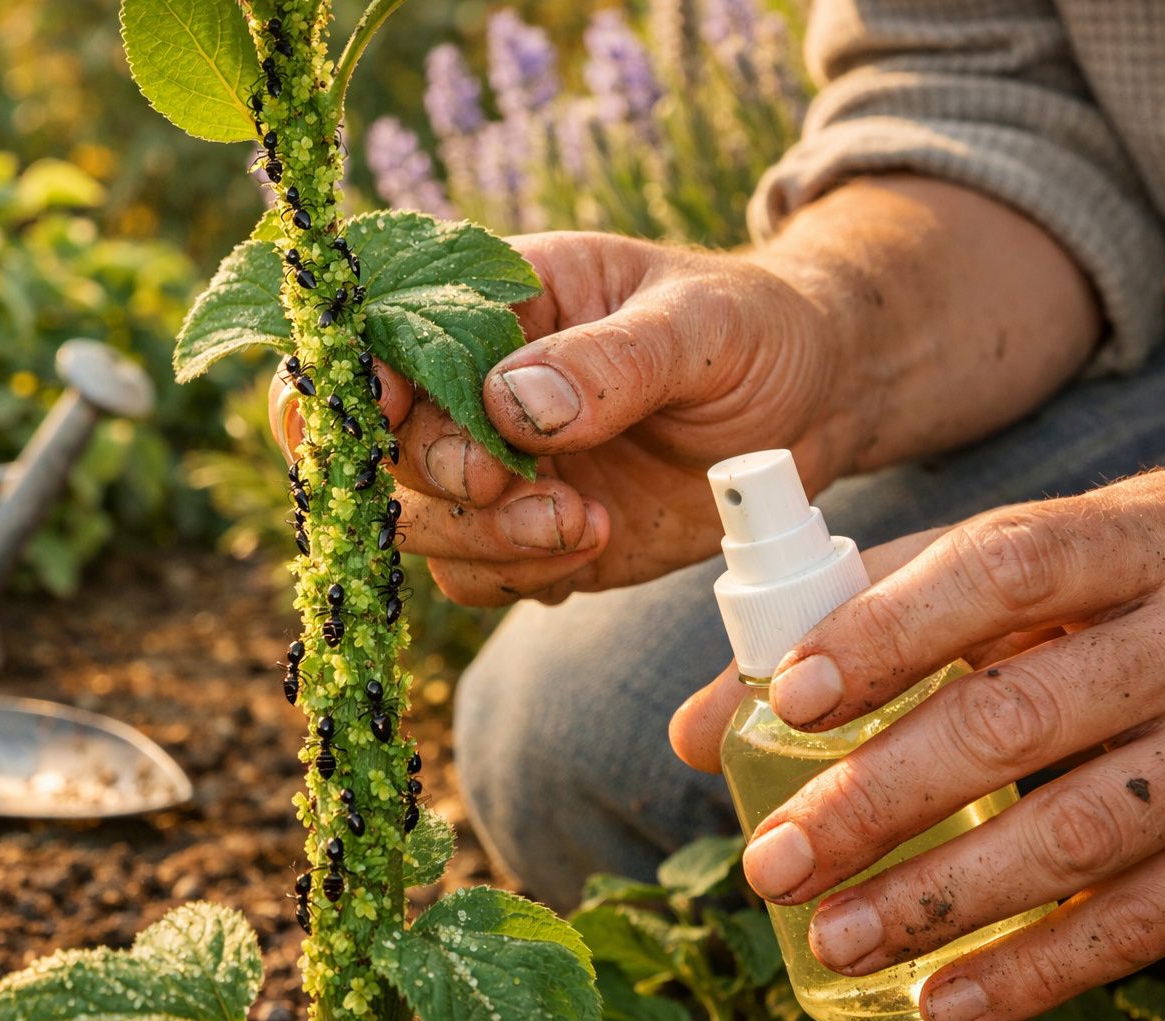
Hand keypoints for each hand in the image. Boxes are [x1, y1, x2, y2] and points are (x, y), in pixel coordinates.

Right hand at [270, 230, 848, 604]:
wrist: (810, 406)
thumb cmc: (753, 333)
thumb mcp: (701, 325)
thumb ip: (612, 359)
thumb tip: (511, 402)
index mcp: (493, 300)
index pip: (377, 331)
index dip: (353, 376)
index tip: (384, 414)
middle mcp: (471, 386)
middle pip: (380, 444)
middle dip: (436, 475)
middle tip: (514, 485)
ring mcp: (495, 467)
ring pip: (419, 523)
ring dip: (482, 539)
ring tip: (584, 526)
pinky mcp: (527, 535)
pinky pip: (476, 576)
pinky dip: (516, 576)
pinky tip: (590, 548)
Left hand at [671, 471, 1164, 1020]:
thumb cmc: (1097, 592)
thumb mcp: (998, 571)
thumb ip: (849, 622)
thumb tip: (692, 733)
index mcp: (1111, 541)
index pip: (999, 568)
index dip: (890, 631)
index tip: (791, 698)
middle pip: (1021, 716)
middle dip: (882, 798)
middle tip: (776, 862)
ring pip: (1081, 830)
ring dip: (942, 898)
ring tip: (834, 938)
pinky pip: (1145, 918)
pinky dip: (1037, 969)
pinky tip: (940, 1001)